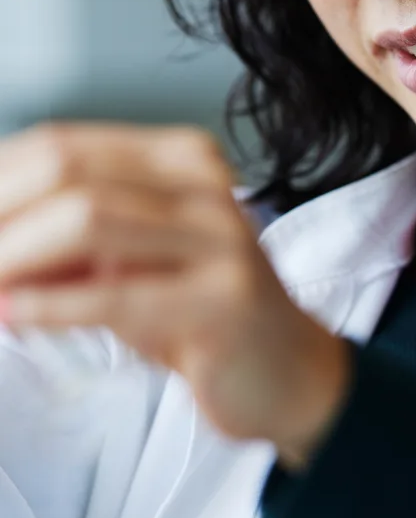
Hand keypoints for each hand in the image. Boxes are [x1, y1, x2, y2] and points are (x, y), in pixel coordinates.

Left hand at [0, 122, 351, 467]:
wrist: (287, 371)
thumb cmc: (199, 312)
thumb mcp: (132, 262)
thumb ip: (67, 242)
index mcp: (180, 159)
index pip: (62, 146)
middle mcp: (204, 185)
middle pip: (68, 173)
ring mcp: (220, 238)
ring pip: (89, 221)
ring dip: (14, 258)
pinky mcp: (224, 300)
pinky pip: (117, 295)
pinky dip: (50, 305)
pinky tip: (12, 316)